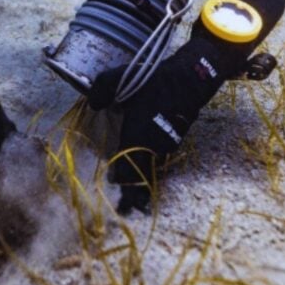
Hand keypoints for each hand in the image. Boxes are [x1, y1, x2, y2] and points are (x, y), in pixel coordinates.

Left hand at [88, 36, 230, 214]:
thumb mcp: (118, 78)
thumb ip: (99, 90)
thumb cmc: (153, 79)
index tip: (123, 206)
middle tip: (128, 207)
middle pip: (140, 172)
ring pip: (151, 162)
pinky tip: (148, 156)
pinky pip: (160, 152)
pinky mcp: (177, 137)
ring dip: (143, 172)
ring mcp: (167, 142)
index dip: (124, 188)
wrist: (191, 77)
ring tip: (136, 187)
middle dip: (134, 189)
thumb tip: (92, 105)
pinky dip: (153, 158)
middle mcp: (152, 144)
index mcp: (136, 134)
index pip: (127, 168)